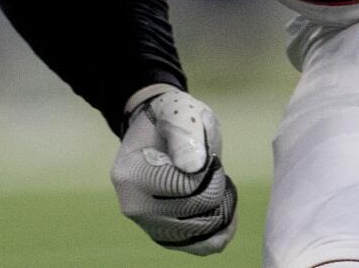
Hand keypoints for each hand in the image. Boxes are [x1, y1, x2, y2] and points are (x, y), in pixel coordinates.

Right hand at [111, 85, 236, 254]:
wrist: (156, 130)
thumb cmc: (169, 118)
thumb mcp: (177, 112)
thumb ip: (185, 134)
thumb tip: (195, 167)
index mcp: (131, 174)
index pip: (186, 188)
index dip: (211, 173)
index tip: (210, 156)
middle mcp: (133, 206)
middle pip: (194, 211)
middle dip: (216, 189)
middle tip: (215, 169)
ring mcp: (147, 224)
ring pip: (198, 232)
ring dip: (220, 210)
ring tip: (219, 186)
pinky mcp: (162, 234)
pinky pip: (197, 246)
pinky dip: (218, 233)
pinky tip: (227, 214)